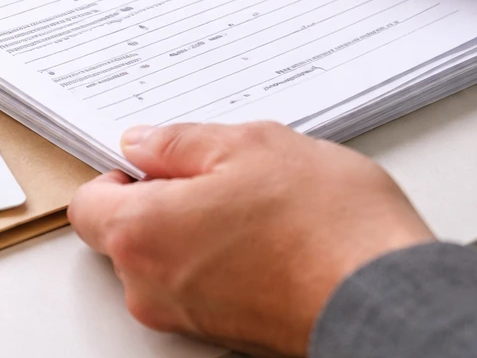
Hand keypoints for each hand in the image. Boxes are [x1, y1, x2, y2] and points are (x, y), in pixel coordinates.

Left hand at [67, 123, 433, 356]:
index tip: (153, 161)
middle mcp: (152, 286)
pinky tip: (269, 236)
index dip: (116, 175)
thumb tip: (143, 144)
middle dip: (161, 199)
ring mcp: (187, 317)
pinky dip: (221, 259)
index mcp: (141, 234)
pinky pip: (201, 284)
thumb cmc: (325, 225)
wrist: (389, 299)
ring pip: (166, 259)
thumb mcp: (247, 145)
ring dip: (196, 228)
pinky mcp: (224, 333)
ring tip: (256, 204)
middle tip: (218, 174)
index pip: (87, 204)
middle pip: (126, 234)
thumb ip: (178, 143)